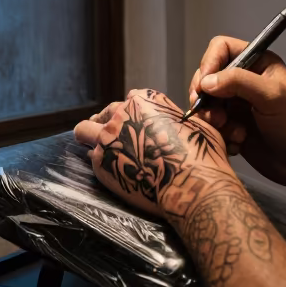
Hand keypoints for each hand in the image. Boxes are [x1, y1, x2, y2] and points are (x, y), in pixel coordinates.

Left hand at [74, 88, 229, 216]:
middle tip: (112, 138)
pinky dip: (99, 164)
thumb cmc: (201, 156)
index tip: (131, 125)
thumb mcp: (197, 125)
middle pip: (104, 114)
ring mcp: (107, 138)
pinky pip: (90, 159)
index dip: (129, 114)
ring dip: (89, 138)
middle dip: (106, 125)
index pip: (128, 101)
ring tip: (98, 149)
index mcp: (144, 100)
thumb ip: (178, 119)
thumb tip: (179, 124)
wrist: (192, 186)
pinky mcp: (100, 163)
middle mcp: (122, 113)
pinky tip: (110, 171)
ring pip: (84, 131)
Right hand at [188, 36, 285, 196]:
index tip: (203, 86)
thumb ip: (239, 82)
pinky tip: (237, 143)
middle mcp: (244, 80)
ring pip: (206, 103)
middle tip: (214, 116)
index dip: (209, 63)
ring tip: (231, 132)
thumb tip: (206, 81)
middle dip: (206, 97)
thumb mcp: (272, 97)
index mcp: (257, 63)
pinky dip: (219, 134)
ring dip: (213, 119)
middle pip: (207, 76)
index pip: (221, 48)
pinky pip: (211, 125)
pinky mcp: (232, 126)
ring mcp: (237, 104)